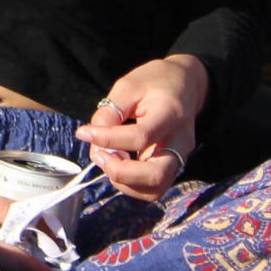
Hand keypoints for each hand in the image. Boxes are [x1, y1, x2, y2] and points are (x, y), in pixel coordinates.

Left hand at [75, 56, 205, 201]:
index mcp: (170, 113)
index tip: (84, 132)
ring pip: (155, 189)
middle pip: (156, 176)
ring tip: (108, 158)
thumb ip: (110, 112)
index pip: (140, 137)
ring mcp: (180, 157)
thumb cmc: (155, 81)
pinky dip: (131, 184)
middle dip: (120, 173)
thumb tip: (91, 138)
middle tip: (100, 155)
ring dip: (124, 182)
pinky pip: (153, 188)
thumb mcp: (127, 86)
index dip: (108, 139)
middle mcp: (180, 141)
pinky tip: (118, 163)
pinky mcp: (174, 166)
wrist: (185, 84)